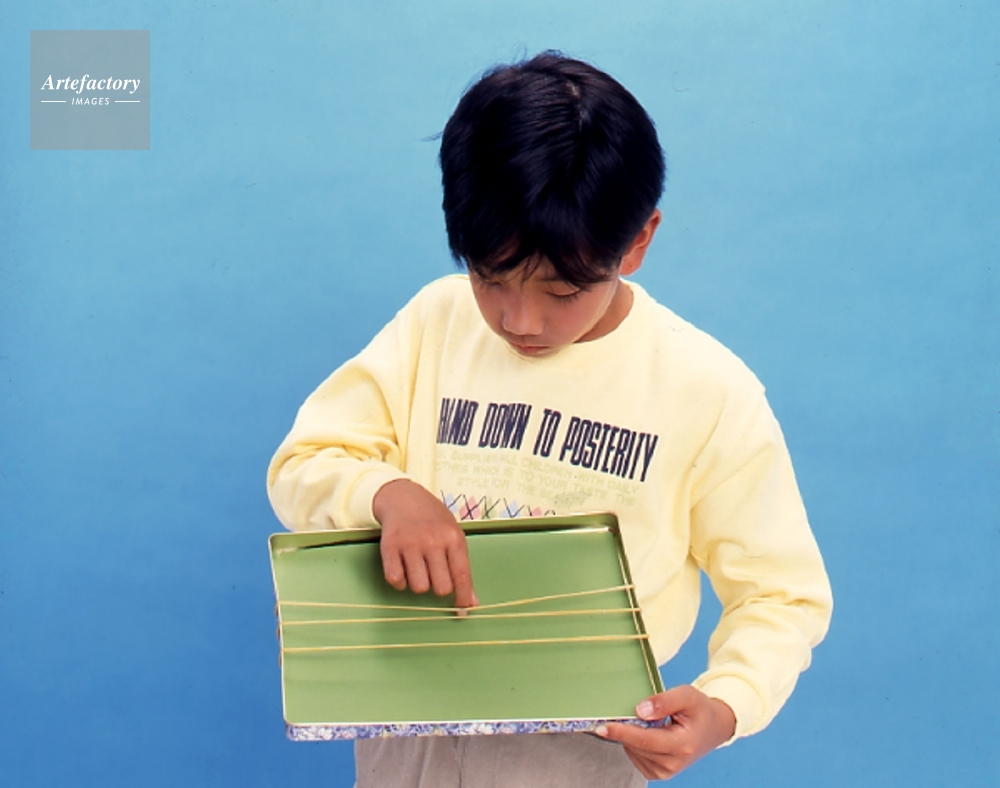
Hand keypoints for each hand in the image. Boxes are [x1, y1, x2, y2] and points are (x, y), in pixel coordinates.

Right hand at [372, 479, 476, 610]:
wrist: (404, 497)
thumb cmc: (433, 520)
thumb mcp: (453, 535)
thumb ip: (462, 567)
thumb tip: (471, 602)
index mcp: (453, 537)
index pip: (462, 576)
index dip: (463, 597)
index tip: (463, 610)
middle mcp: (432, 540)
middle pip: (441, 587)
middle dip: (440, 588)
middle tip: (436, 576)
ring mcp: (410, 543)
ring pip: (419, 587)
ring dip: (420, 584)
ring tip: (419, 569)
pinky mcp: (389, 547)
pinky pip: (396, 579)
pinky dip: (400, 581)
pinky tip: (404, 569)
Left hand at [596, 685, 735, 780]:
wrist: (713, 727)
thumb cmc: (700, 710)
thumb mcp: (687, 695)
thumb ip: (663, 701)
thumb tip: (639, 710)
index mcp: (682, 745)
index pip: (645, 740)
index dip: (622, 732)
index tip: (602, 726)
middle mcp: (673, 763)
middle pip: (636, 745)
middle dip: (625, 729)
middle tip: (626, 711)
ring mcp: (665, 771)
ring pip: (633, 751)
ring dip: (631, 734)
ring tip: (649, 721)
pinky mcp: (658, 772)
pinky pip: (635, 755)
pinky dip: (635, 741)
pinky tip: (648, 732)